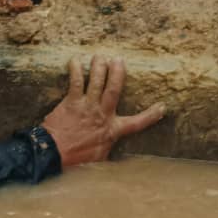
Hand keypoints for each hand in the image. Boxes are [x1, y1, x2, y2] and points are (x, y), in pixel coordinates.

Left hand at [41, 55, 164, 167]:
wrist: (55, 154)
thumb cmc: (76, 159)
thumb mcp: (99, 159)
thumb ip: (108, 151)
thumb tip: (116, 162)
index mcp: (112, 130)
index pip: (137, 123)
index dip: (150, 115)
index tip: (162, 107)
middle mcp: (102, 114)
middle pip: (114, 89)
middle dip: (118, 73)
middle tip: (119, 60)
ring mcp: (87, 106)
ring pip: (96, 81)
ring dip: (99, 66)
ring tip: (100, 56)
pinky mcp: (71, 102)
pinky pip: (76, 82)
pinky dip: (75, 70)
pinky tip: (75, 60)